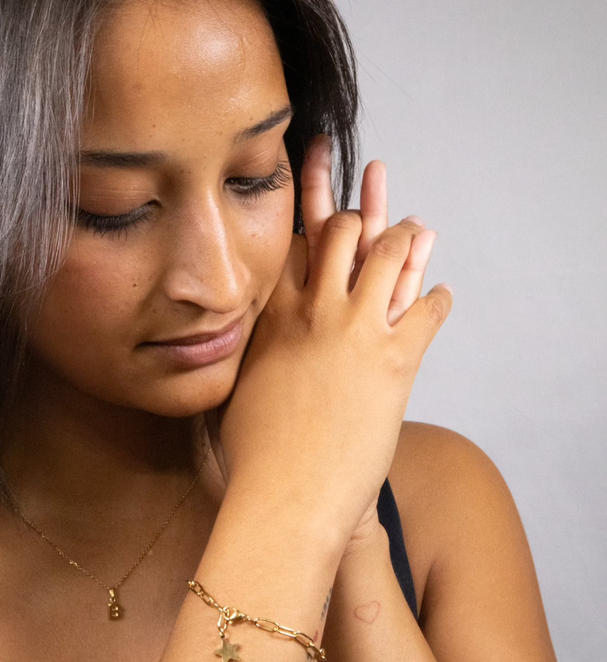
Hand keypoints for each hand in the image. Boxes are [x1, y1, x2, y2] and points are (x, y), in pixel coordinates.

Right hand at [206, 136, 451, 547]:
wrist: (287, 496)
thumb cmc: (252, 453)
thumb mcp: (235, 393)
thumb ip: (237, 358)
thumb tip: (221, 348)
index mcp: (274, 316)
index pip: (293, 241)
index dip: (306, 199)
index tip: (314, 165)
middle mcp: (315, 311)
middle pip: (342, 230)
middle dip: (360, 202)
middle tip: (373, 173)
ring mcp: (358, 331)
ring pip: (391, 256)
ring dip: (408, 238)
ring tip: (418, 227)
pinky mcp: (397, 362)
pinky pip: (430, 312)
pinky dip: (438, 299)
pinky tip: (442, 293)